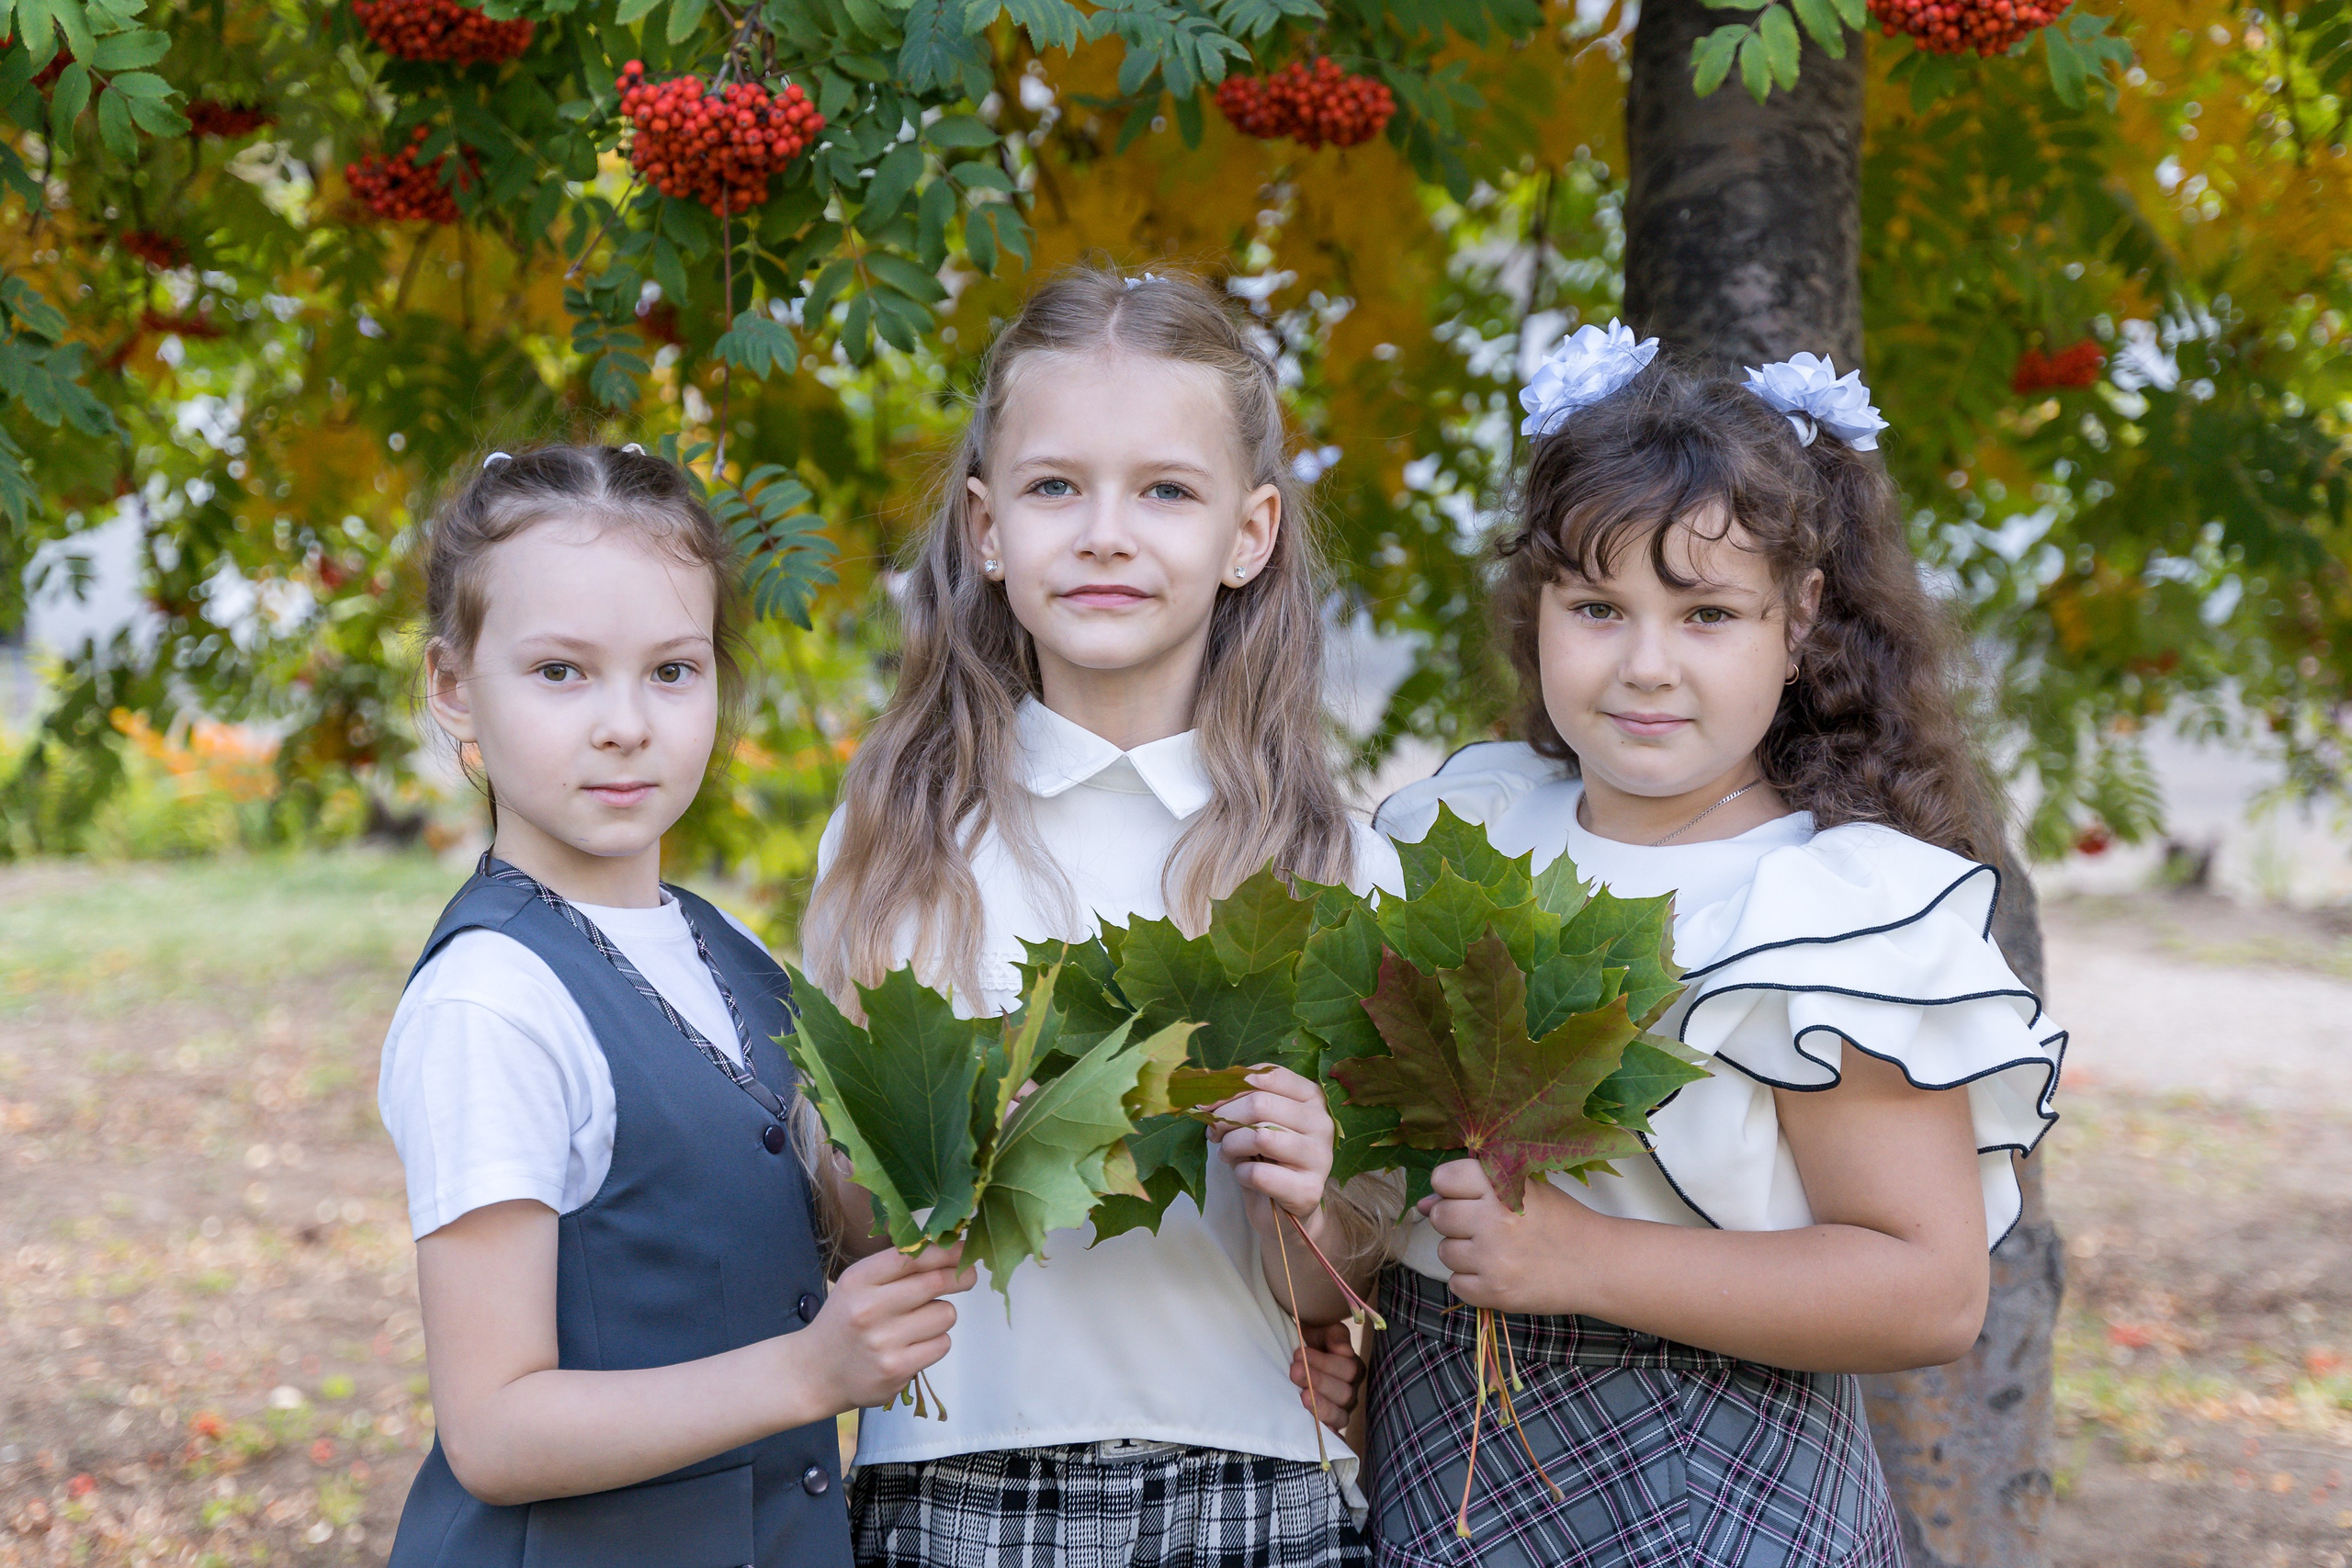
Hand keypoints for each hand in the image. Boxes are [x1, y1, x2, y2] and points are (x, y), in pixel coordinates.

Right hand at [801, 1242, 973, 1410]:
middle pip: (936, 1282)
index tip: (964, 1250)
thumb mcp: (858, 1284)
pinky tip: (914, 1345)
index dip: (946, 1251)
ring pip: (945, 1314)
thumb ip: (896, 1267)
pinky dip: (936, 1342)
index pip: (912, 1256)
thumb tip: (950, 1249)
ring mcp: (883, 1342)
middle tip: (967, 1276)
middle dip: (960, 1276)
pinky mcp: (896, 1370)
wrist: (816, 1372)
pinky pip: (942, 1344)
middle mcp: (869, 1309)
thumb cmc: (845, 1320)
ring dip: (942, 1315)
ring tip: (919, 1322)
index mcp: (859, 1280)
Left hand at [1210, 1065, 1336, 1239]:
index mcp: (1312, 1097)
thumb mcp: (1256, 1122)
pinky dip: (1241, 1173)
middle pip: (1261, 1103)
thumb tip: (1205, 1098)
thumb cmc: (1266, 1157)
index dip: (1232, 1086)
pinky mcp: (1309, 1190)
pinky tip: (1243, 1175)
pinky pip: (1260, 1173)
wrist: (1281, 1210)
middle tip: (1214, 1132)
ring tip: (1227, 1152)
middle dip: (1226, 1117)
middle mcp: (1322, 1123)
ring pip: (1260, 1136)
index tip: (1208, 1103)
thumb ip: (1241, 1103)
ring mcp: (1320, 1157)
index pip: (1271, 1075)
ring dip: (1231, 1145)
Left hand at [1289, 1322, 1363, 1429]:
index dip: (1325, 1363)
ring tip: (1301, 1396)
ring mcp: (1340, 1412)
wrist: (1295, 1354)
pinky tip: (1317, 1431)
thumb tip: (1343, 1351)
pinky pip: (1334, 1436)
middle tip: (1295, 1371)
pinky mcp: (1328, 1426)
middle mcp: (1350, 1392)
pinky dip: (1329, 1436)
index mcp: (1353, 1369)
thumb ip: (1336, 1336)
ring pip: (1340, 1416)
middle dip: (1318, 1381)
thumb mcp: (1324, 1331)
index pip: (1348, 1369)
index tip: (1300, 1353)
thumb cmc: (1312, 1342)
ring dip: (1321, 1407)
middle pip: (1344, 1394)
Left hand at [1419, 1158, 1605, 1314]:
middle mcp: (1493, 1220)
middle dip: (1455, 1221)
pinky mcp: (1494, 1292)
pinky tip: (1497, 1273)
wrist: (1597, 1265)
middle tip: (1485, 1226)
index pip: (1444, 1178)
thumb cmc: (1560, 1221)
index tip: (1467, 1195)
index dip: (1450, 1187)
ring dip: (1464, 1253)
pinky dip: (1472, 1281)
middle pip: (1439, 1216)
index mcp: (1502, 1186)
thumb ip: (1474, 1189)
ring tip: (1496, 1251)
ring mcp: (1492, 1259)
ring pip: (1444, 1252)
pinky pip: (1456, 1284)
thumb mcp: (1525, 1189)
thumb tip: (1423, 1204)